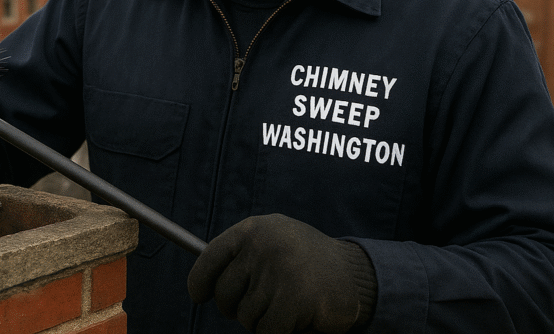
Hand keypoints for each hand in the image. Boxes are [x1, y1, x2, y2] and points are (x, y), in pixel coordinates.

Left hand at [188, 214, 376, 333]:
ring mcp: (279, 271)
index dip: (199, 281)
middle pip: (224, 295)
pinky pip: (266, 331)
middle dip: (237, 308)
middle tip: (263, 303)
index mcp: (254, 229)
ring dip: (263, 320)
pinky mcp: (294, 299)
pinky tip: (297, 316)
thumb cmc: (305, 262)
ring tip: (288, 302)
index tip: (199, 295)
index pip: (210, 257)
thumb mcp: (273, 243)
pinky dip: (279, 331)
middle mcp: (263, 246)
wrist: (354, 275)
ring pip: (246, 317)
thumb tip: (202, 285)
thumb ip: (242, 256)